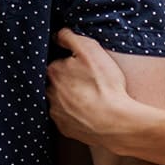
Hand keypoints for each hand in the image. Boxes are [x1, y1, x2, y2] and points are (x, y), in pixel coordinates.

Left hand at [47, 29, 137, 148]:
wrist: (115, 122)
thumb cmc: (104, 85)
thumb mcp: (90, 50)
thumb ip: (70, 38)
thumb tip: (57, 35)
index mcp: (53, 72)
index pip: (57, 63)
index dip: (71, 64)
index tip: (84, 68)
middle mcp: (49, 93)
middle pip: (57, 83)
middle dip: (69, 82)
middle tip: (89, 83)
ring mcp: (56, 113)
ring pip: (61, 101)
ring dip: (71, 99)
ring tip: (91, 98)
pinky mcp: (64, 129)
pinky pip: (67, 118)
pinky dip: (76, 115)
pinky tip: (89, 112)